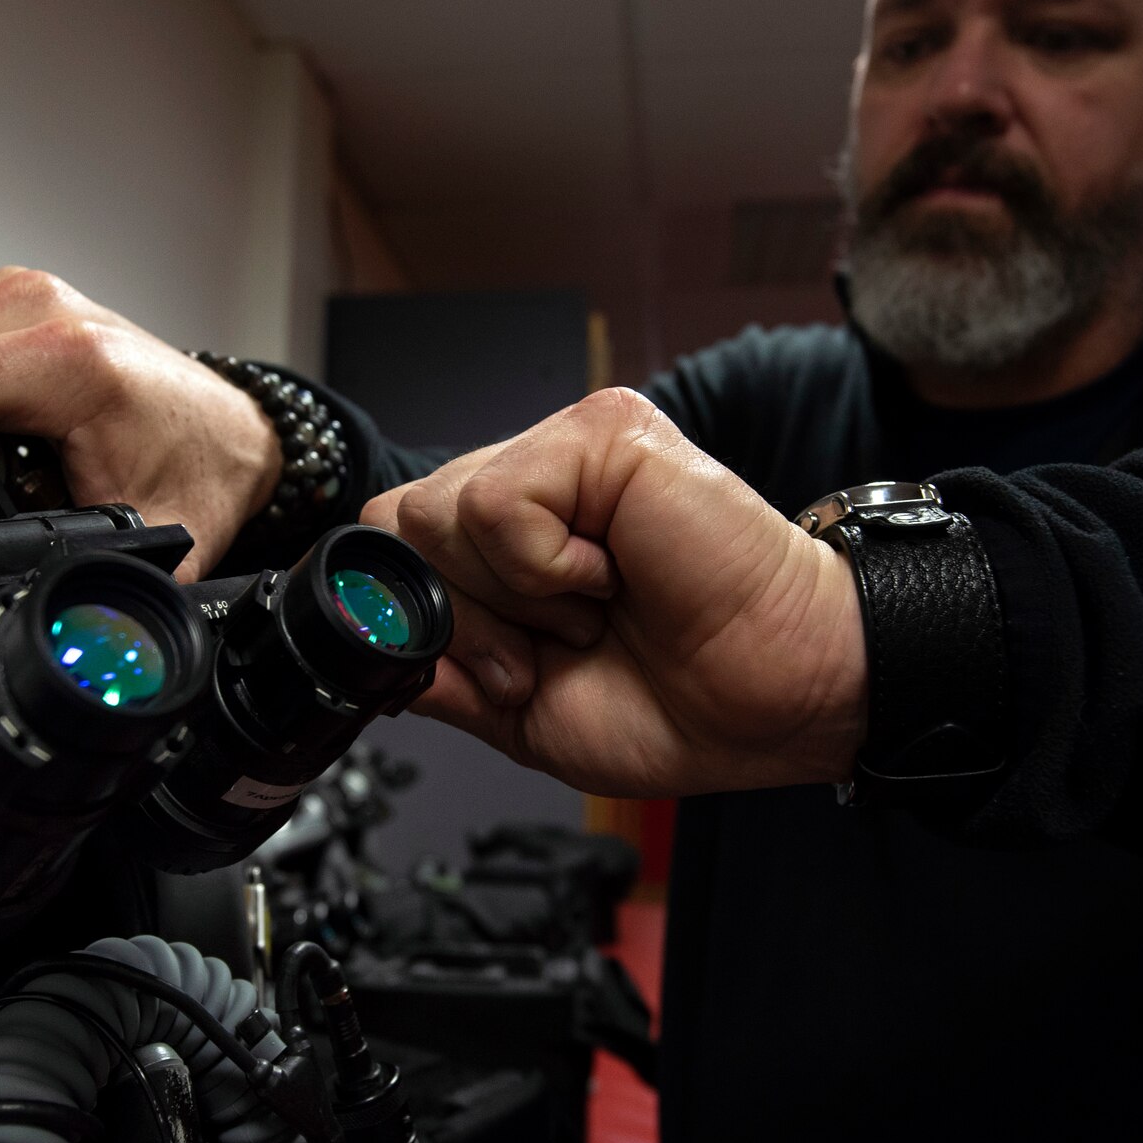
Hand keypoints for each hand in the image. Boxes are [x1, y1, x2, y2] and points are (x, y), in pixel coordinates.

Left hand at [364, 389, 867, 797]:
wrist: (775, 703)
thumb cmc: (683, 702)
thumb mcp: (522, 709)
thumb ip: (441, 672)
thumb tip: (367, 643)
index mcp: (513, 539)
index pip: (394, 545)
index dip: (430, 622)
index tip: (511, 672)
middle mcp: (535, 480)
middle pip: (400, 526)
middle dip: (468, 618)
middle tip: (555, 647)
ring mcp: (568, 449)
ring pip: (439, 514)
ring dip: (515, 598)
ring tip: (594, 611)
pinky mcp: (605, 432)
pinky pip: (498, 503)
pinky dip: (545, 569)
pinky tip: (612, 577)